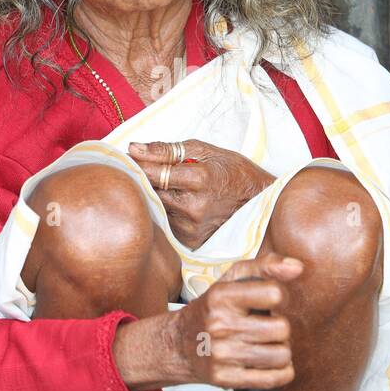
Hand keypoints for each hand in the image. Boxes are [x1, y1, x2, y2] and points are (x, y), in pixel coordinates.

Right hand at [112, 253, 303, 390]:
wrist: (176, 344)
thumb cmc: (211, 309)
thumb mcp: (231, 280)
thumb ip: (265, 266)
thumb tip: (298, 267)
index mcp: (221, 296)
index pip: (273, 294)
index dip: (277, 297)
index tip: (267, 302)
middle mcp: (220, 325)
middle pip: (281, 329)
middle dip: (280, 327)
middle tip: (266, 327)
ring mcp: (222, 355)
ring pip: (281, 355)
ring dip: (281, 350)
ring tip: (266, 345)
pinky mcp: (225, 379)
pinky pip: (272, 379)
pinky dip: (281, 372)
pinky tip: (270, 363)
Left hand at [127, 138, 274, 248]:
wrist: (261, 202)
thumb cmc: (233, 172)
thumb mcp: (205, 151)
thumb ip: (167, 150)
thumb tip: (134, 148)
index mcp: (200, 180)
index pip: (153, 173)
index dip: (137, 164)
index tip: (128, 157)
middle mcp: (194, 208)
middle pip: (150, 193)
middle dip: (143, 179)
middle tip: (141, 169)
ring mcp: (192, 228)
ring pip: (156, 209)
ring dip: (154, 196)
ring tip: (166, 186)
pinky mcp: (191, 242)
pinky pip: (166, 224)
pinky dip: (165, 212)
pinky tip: (176, 202)